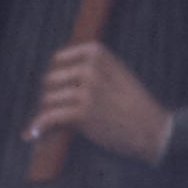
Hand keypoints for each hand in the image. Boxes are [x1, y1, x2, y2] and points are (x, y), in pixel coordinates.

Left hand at [27, 41, 171, 168]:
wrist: (154, 129)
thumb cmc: (135, 105)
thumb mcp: (117, 73)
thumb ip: (93, 68)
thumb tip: (56, 74)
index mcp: (98, 53)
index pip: (58, 60)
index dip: (56, 78)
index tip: (58, 90)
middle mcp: (90, 68)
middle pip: (50, 79)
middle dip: (52, 96)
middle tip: (59, 111)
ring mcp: (86, 90)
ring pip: (48, 99)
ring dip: (47, 114)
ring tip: (51, 125)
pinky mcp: (82, 113)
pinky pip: (49, 117)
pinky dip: (38, 126)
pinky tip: (32, 134)